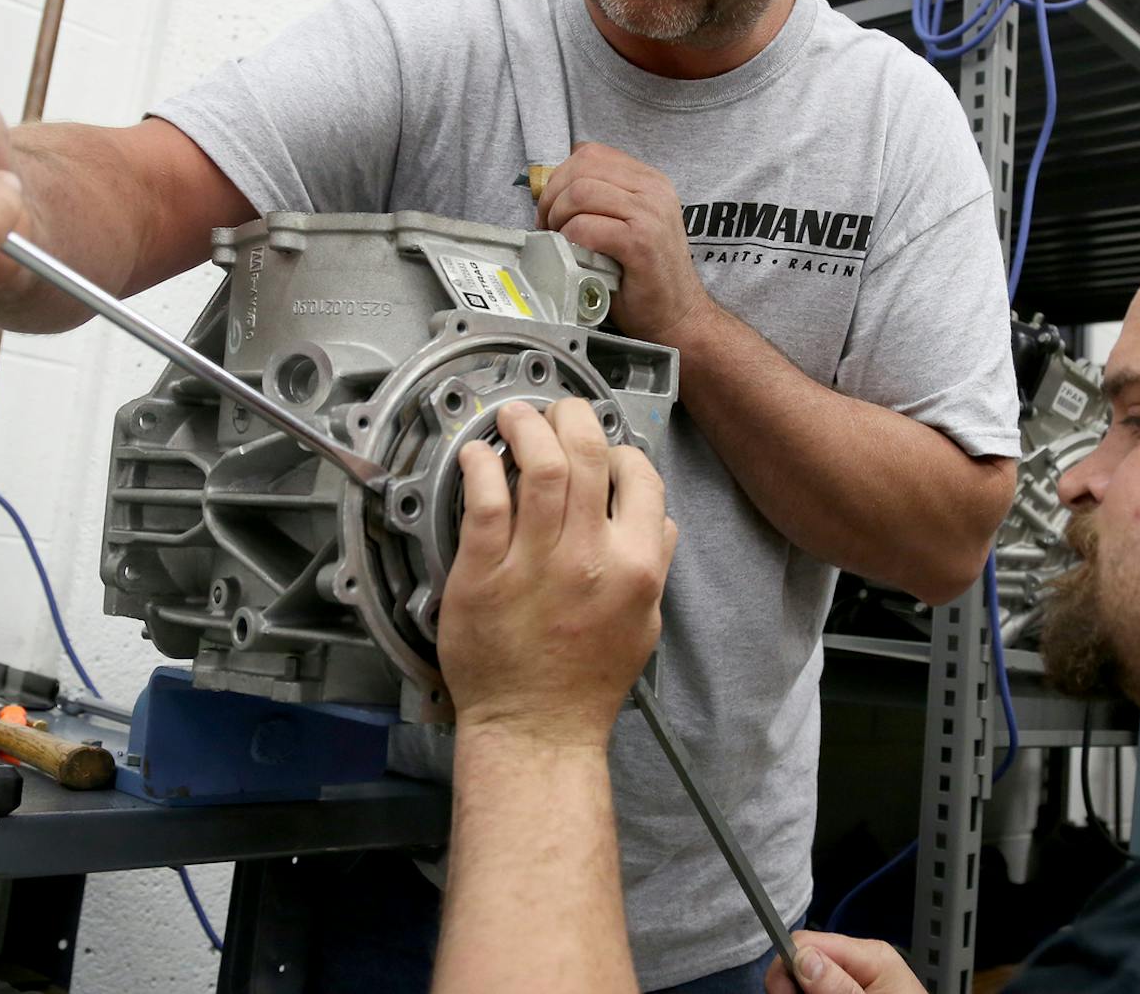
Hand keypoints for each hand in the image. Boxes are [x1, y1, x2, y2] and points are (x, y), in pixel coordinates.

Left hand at [438, 399, 678, 745]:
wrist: (536, 729)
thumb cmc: (586, 683)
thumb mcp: (644, 624)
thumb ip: (656, 566)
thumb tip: (662, 522)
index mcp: (636, 566)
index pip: (641, 476)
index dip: (621, 450)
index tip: (603, 449)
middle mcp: (591, 557)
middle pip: (588, 454)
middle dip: (572, 417)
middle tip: (555, 411)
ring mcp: (536, 563)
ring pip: (540, 466)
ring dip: (526, 426)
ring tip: (513, 415)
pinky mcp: (483, 573)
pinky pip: (485, 502)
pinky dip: (481, 466)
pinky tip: (476, 456)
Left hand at [536, 141, 713, 343]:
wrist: (679, 317)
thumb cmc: (646, 277)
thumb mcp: (631, 224)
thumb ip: (604, 201)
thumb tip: (554, 190)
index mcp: (650, 181)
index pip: (591, 153)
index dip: (561, 176)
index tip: (553, 206)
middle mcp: (654, 190)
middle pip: (581, 167)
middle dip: (552, 196)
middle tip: (548, 225)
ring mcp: (650, 214)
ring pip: (580, 193)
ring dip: (557, 217)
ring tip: (560, 240)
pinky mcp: (641, 242)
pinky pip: (586, 226)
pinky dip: (569, 238)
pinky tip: (574, 254)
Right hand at [766, 933, 924, 993]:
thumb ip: (839, 986)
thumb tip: (802, 957)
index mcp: (869, 956)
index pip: (806, 941)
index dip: (787, 968)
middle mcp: (858, 965)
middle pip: (800, 964)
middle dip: (793, 990)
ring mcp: (851, 983)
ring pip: (803, 985)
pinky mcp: (847, 993)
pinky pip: (817, 993)